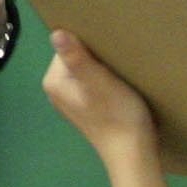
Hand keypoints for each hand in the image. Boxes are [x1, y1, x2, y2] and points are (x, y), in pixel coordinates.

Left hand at [42, 30, 155, 165]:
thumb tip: (56, 32)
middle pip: (75, 56)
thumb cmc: (117, 115)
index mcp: (53, 81)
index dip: (89, 40)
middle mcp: (56, 90)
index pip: (68, 44)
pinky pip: (92, 81)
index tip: (108, 41)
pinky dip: (104, 77)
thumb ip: (77, 59)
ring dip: (102, 64)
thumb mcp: (99, 82)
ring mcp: (70, 99)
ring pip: (85, 68)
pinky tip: (119, 80)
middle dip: (95, 52)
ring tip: (120, 64)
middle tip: (117, 52)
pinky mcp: (86, 106)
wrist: (133, 153)